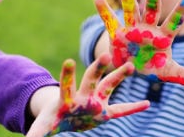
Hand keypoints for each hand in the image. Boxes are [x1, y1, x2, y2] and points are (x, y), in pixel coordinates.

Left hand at [27, 53, 149, 136]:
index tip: (68, 61)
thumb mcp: (42, 128)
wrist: (64, 116)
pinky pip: (122, 110)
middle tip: (105, 55)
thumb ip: (35, 134)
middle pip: (92, 78)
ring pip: (109, 86)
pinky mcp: (105, 112)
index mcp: (67, 99)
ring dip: (119, 76)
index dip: (67, 75)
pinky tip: (147, 104)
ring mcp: (96, 102)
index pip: (67, 85)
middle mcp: (84, 96)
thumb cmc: (52, 119)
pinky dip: (133, 108)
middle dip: (98, 67)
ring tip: (131, 66)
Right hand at [94, 0, 183, 85]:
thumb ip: (179, 73)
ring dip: (128, 0)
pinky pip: (110, 20)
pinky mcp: (116, 32)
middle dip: (153, 0)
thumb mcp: (165, 72)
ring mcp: (132, 28)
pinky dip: (104, 11)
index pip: (173, 23)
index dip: (179, 12)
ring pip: (131, 11)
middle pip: (152, 12)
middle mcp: (148, 28)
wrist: (132, 68)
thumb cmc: (153, 66)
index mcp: (163, 36)